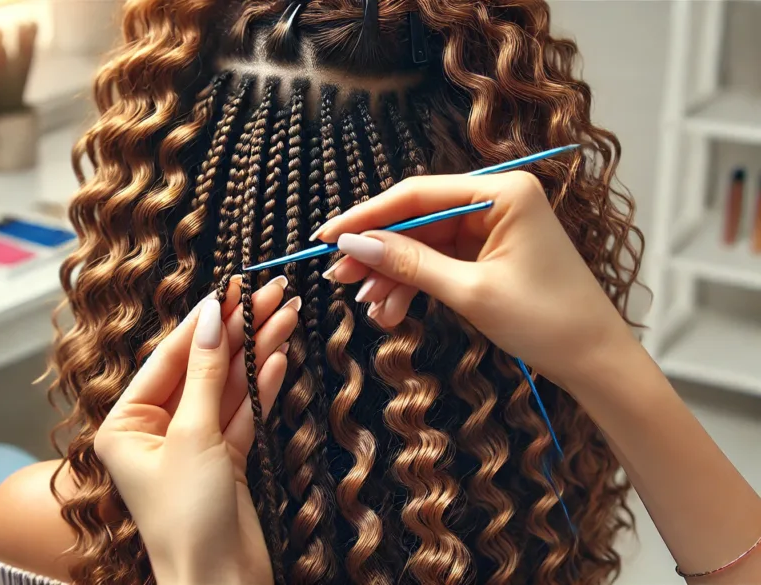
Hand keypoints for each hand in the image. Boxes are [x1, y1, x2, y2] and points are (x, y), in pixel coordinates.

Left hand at [94, 276, 297, 584]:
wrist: (219, 582)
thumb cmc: (187, 518)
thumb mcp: (193, 436)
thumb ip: (206, 374)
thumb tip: (212, 317)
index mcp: (125, 425)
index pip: (168, 358)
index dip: (202, 323)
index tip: (231, 288)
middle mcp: (154, 432)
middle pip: (201, 368)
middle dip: (237, 332)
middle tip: (271, 294)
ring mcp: (191, 445)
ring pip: (227, 387)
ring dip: (256, 352)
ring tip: (286, 313)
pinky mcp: (223, 461)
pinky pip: (242, 414)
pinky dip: (261, 387)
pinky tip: (279, 356)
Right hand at [312, 170, 637, 386]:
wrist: (595, 361)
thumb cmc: (547, 321)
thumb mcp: (470, 292)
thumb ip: (410, 264)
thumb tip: (355, 245)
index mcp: (502, 193)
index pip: (417, 194)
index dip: (367, 216)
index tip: (327, 237)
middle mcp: (497, 201)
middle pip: (417, 219)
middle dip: (378, 252)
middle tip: (339, 278)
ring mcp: (493, 228)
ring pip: (424, 245)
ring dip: (393, 275)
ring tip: (368, 307)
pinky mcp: (490, 254)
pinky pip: (439, 263)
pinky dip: (415, 286)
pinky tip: (391, 310)